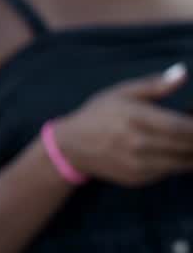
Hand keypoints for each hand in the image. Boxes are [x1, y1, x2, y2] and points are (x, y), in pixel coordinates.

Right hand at [54, 63, 192, 186]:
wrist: (72, 146)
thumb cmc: (99, 114)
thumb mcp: (122, 92)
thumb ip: (155, 85)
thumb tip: (183, 73)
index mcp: (135, 118)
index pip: (180, 127)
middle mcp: (137, 144)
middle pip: (186, 147)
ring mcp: (138, 164)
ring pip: (182, 163)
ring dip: (192, 154)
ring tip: (189, 142)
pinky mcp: (139, 179)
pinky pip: (169, 173)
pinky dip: (178, 163)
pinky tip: (175, 152)